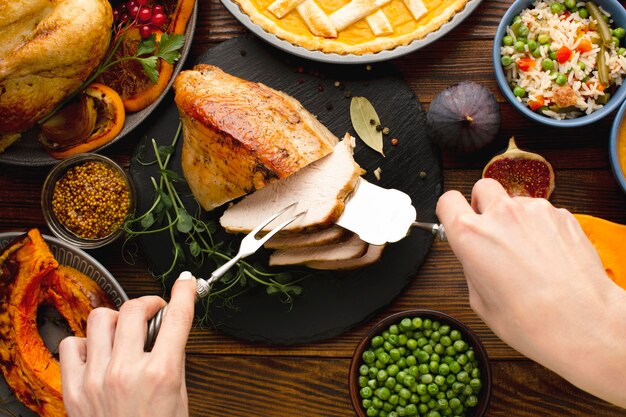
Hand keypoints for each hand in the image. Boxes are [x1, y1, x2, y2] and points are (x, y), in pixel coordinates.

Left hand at [59, 273, 195, 416]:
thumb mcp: (177, 395)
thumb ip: (170, 359)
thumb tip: (165, 330)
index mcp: (159, 374)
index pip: (176, 318)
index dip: (184, 293)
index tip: (186, 283)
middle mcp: (125, 372)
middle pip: (134, 308)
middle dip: (149, 303)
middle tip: (155, 311)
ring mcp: (96, 378)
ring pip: (101, 318)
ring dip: (118, 320)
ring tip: (124, 332)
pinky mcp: (74, 390)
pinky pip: (72, 344)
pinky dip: (86, 343)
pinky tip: (98, 352)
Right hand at [436, 178, 625, 406]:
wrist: (581, 323)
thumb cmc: (530, 320)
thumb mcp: (480, 301)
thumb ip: (472, 267)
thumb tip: (475, 257)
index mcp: (471, 235)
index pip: (448, 201)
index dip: (450, 211)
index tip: (455, 219)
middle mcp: (500, 215)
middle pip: (482, 188)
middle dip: (483, 204)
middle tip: (490, 229)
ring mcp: (534, 210)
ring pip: (515, 201)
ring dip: (515, 218)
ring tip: (526, 251)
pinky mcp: (561, 215)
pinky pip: (543, 213)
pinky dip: (541, 227)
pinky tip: (548, 255)